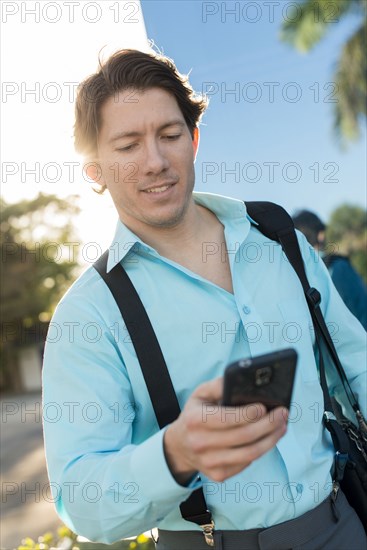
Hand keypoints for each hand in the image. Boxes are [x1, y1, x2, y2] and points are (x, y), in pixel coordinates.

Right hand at [164, 377, 287, 483]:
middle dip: (268, 424)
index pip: (228, 418)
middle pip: (244, 437)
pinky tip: (269, 438)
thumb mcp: (201, 394)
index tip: (265, 406)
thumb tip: (242, 380)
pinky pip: (247, 463)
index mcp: (195, 420)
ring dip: (271, 439)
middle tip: (282, 414)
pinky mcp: (218, 475)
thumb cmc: (196, 414)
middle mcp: (200, 443)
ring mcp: (209, 462)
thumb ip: (219, 385)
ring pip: (250, 454)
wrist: (180, 445)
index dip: (249, 414)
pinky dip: (261, 450)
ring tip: (282, 426)